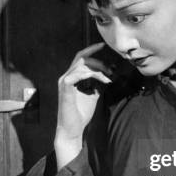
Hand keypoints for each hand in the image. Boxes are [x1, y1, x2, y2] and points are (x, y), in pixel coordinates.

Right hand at [55, 42, 111, 168]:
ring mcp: (64, 81)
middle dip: (98, 60)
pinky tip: (101, 79)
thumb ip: (97, 84)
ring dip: (98, 69)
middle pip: (81, 58)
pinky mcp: (65, 88)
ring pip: (81, 65)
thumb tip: (108, 75)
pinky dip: (91, 74)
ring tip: (109, 77)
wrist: (72, 129)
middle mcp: (66, 77)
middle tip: (111, 69)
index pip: (80, 58)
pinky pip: (77, 74)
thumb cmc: (80, 114)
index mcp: (72, 77)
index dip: (91, 50)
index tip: (104, 46)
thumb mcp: (93, 95)